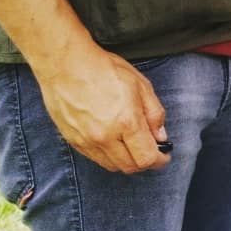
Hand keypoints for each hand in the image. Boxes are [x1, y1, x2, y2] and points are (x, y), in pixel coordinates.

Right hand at [34, 43, 169, 173]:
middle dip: (145, 162)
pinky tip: (113, 142)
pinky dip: (108, 156)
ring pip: (112, 165)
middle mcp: (105, 137)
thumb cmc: (105, 70)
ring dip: (126, 161)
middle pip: (130, 167)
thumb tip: (160, 136)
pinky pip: (94, 158)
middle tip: (151, 151)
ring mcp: (86, 140)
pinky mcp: (72, 140)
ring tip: (132, 145)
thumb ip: (155, 114)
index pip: (147, 158)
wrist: (66, 64)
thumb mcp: (141, 86)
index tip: (164, 155)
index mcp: (126, 123)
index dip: (160, 160)